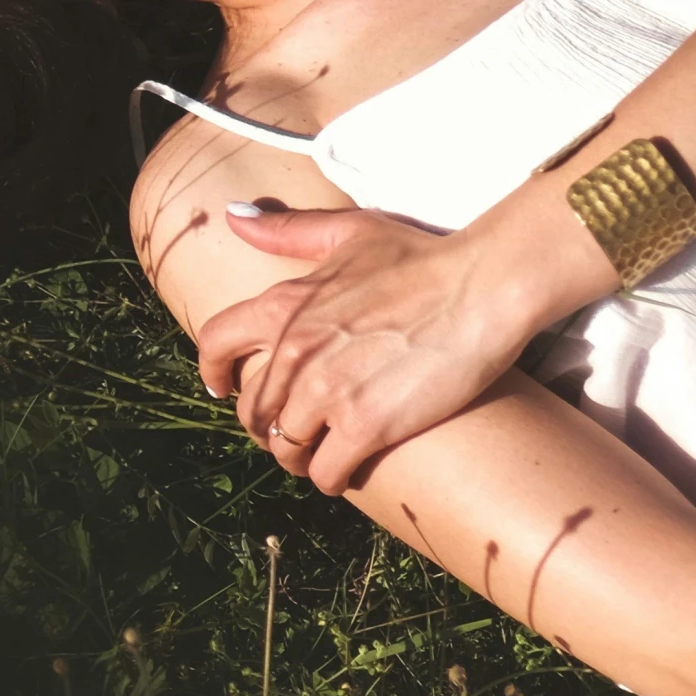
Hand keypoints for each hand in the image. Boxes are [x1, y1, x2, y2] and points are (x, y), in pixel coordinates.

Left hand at [196, 203, 544, 494]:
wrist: (481, 288)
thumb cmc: (421, 257)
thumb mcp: (349, 232)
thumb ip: (288, 232)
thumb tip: (234, 217)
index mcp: (284, 304)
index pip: (215, 343)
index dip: (214, 371)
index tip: (224, 388)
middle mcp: (295, 351)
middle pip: (252, 411)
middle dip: (267, 425)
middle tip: (290, 430)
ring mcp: (327, 392)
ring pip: (286, 447)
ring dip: (299, 456)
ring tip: (319, 453)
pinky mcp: (365, 426)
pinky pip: (326, 472)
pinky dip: (332, 477)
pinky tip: (347, 469)